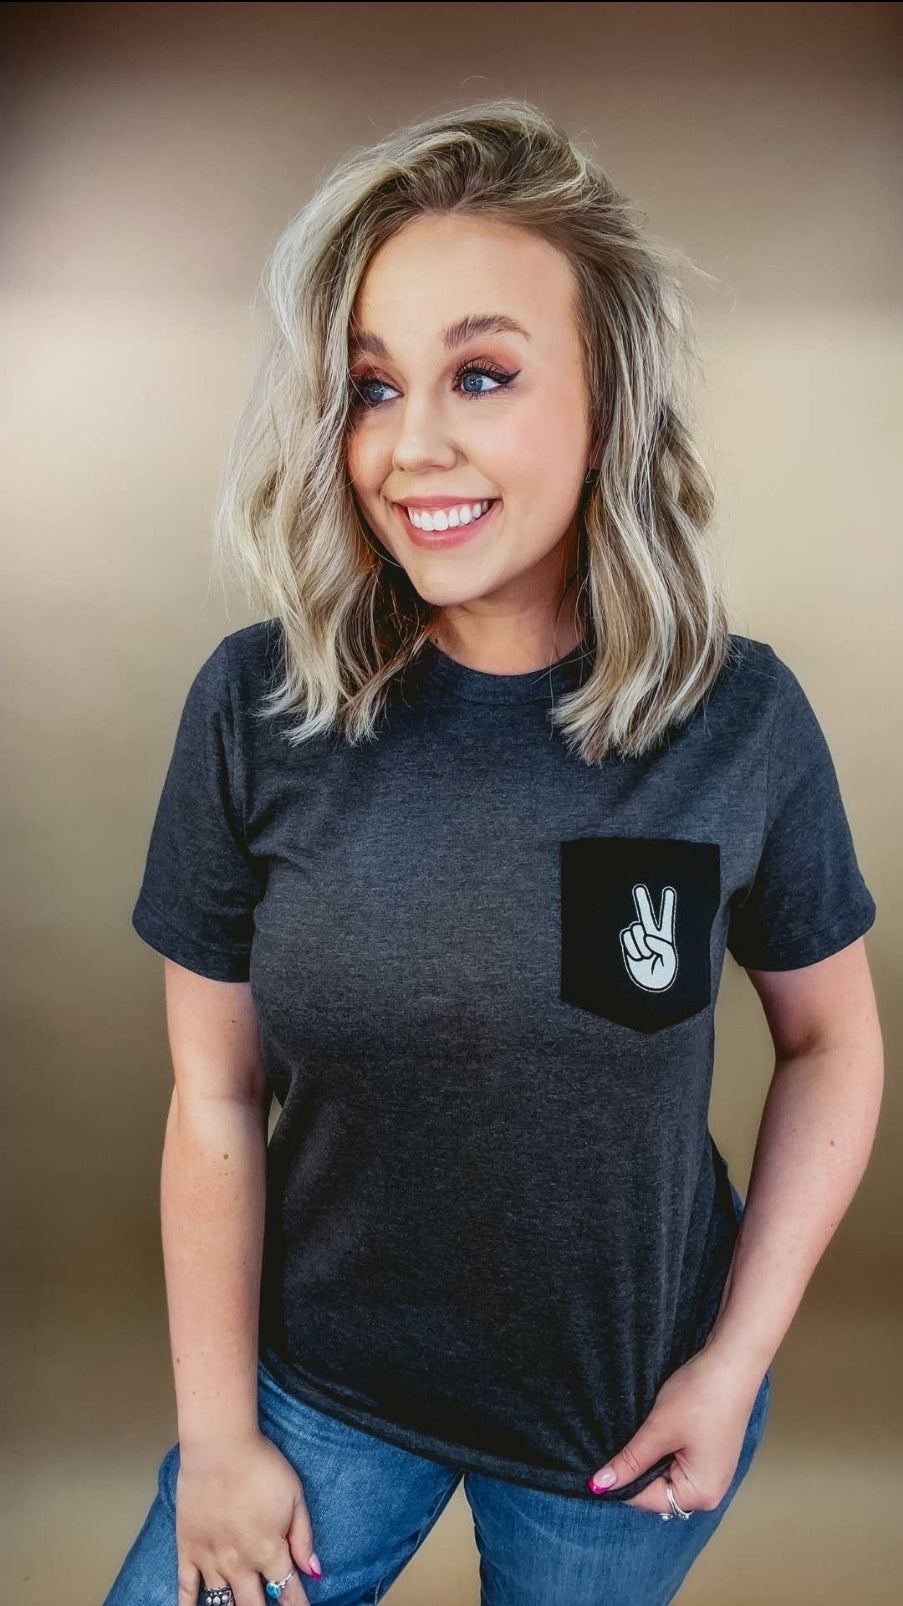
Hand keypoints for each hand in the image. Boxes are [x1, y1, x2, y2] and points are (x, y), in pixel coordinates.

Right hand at [176, 1429, 321, 1604]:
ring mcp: (211, 1560)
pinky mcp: (188, 1550)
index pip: (288, 1593)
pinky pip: (186, 1588)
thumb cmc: (261, 1466)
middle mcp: (240, 1564)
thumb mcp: (294, 1496)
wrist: (219, 1447)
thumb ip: (302, 1537)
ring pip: (222, 1604)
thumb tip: (313, 1571)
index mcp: (270, 1552)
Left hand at [587, 1347, 763, 1514]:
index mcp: (700, 1494)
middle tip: (616, 1444)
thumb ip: (630, 1461)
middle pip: (658, 1490)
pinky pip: (678, 1461)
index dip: (621, 1482)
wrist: (733, 1363)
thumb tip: (601, 1485)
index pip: (647, 1499)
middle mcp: (710, 1491)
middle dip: (637, 1469)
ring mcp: (712, 1472)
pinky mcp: (710, 1454)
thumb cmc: (700, 1398)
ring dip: (649, 1457)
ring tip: (636, 1435)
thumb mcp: (659, 1430)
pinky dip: (662, 1448)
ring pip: (666, 1473)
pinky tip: (655, 1430)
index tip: (599, 1465)